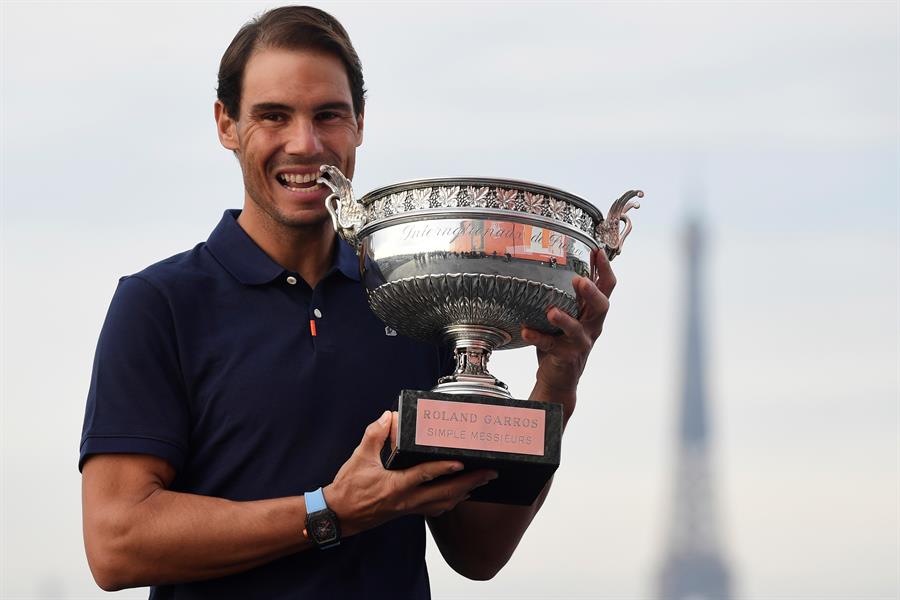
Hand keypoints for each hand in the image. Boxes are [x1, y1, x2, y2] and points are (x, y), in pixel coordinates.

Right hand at [324, 411, 496, 536]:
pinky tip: (459, 494)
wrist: (338, 517)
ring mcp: (409, 509)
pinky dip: (451, 501)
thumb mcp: (359, 458)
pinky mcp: (409, 512)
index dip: (444, 469)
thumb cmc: (348, 490)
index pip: (424, 476)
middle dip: (470, 483)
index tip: (462, 462)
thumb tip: (389, 416)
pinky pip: (436, 509)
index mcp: (395, 486)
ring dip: (464, 492)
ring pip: (444, 504)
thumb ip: (375, 435)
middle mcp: (407, 501)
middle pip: (445, 494)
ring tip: (482, 481)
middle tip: (489, 473)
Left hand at [520, 248, 615, 417]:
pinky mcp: (566, 357)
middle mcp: (591, 327)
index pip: (606, 287)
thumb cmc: (560, 341)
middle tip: (580, 280)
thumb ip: (565, 296)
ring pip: (578, 330)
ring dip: (565, 320)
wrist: (559, 378)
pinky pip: (551, 346)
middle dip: (592, 293)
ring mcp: (580, 343)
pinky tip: (526, 330)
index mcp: (592, 313)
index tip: (597, 250)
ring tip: (552, 312)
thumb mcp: (567, 315)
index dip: (605, 269)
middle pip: (602, 307)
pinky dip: (537, 337)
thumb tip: (551, 265)